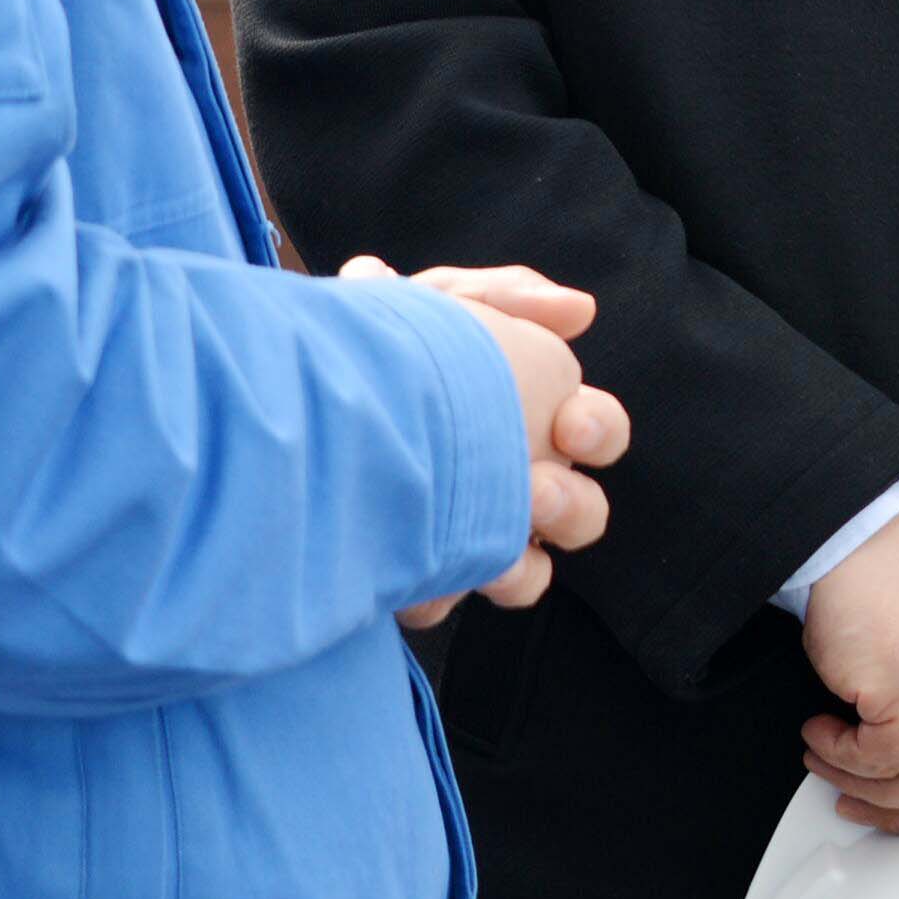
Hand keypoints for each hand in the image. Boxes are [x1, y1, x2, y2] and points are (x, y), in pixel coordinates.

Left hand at [368, 260, 623, 624]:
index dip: (598, 432)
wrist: (299, 401)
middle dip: (571, 507)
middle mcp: (511, 485)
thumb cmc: (382, 346)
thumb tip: (580, 310)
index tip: (568, 426)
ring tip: (483, 552)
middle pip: (583, 514)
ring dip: (519, 567)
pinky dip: (435, 594)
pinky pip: (447, 603)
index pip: (597, 433)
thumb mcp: (436, 302)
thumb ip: (504, 295)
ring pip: (530, 573)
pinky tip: (407, 577)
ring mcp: (471, 536)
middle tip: (535, 493)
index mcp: (528, 421)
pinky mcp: (419, 577)